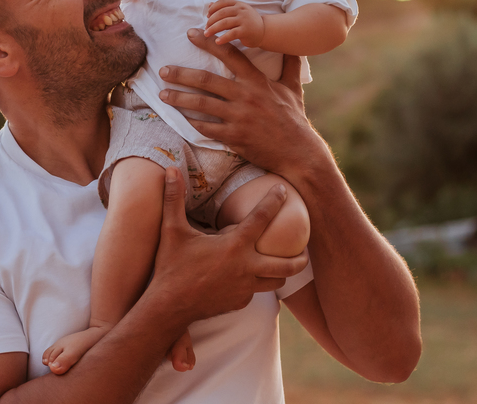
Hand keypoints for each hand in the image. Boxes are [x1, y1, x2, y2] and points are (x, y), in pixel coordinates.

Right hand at [149, 167, 308, 325]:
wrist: (169, 307)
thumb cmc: (171, 266)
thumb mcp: (172, 230)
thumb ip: (174, 198)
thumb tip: (170, 169)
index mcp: (234, 246)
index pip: (262, 218)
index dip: (274, 201)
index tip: (283, 189)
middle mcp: (246, 268)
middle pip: (286, 264)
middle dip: (300, 257)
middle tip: (307, 249)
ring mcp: (245, 288)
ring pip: (276, 282)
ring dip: (282, 273)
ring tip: (285, 266)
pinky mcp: (239, 303)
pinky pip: (255, 291)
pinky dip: (256, 282)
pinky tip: (249, 278)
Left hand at [158, 29, 324, 173]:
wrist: (299, 153)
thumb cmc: (294, 119)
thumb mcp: (293, 89)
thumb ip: (291, 65)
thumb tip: (294, 46)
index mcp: (257, 81)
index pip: (229, 55)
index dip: (208, 42)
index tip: (190, 33)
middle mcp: (246, 96)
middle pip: (206, 80)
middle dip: (181, 73)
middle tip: (163, 70)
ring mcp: (239, 117)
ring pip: (201, 104)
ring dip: (178, 98)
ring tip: (162, 94)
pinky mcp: (234, 137)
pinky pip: (206, 128)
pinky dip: (191, 122)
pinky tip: (178, 117)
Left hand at [204, 0, 266, 46]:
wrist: (265, 31)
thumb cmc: (248, 22)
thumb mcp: (238, 12)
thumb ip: (225, 8)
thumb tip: (209, 4)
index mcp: (239, 4)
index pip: (223, 2)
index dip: (213, 8)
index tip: (207, 15)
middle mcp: (241, 10)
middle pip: (221, 13)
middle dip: (211, 20)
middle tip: (205, 28)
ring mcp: (244, 20)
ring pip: (224, 23)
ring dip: (213, 29)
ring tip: (207, 34)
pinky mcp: (246, 31)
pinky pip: (231, 34)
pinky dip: (223, 38)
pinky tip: (217, 42)